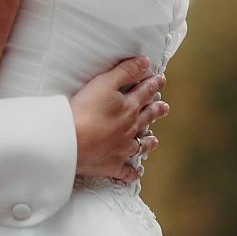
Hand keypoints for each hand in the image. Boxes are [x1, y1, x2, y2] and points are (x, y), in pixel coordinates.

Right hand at [69, 56, 168, 183]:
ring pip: (141, 145)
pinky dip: (132, 173)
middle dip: (156, 110)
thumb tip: (145, 62)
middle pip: (147, 118)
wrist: (72, 141)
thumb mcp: (104, 82)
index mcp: (129, 107)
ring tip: (154, 140)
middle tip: (164, 107)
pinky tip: (137, 173)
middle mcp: (130, 128)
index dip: (153, 84)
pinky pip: (126, 171)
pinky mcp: (112, 165)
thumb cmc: (85, 109)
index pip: (145, 92)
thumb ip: (125, 71)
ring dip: (149, 142)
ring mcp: (122, 148)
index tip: (161, 79)